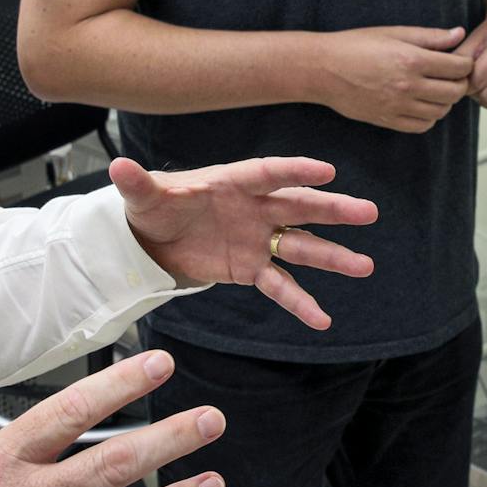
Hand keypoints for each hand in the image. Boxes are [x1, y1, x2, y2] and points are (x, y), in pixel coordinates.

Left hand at [109, 155, 375, 329]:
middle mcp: (253, 209)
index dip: (296, 171)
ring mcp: (256, 239)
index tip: (328, 171)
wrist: (152, 238)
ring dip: (332, 256)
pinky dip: (300, 302)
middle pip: (298, 207)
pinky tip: (322, 320)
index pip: (268, 173)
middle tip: (368, 212)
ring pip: (300, 247)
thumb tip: (117, 167)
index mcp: (232, 182)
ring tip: (364, 266)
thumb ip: (136, 183)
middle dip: (332, 210)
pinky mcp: (250, 268)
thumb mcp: (143, 196)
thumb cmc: (155, 207)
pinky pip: (280, 286)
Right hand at [313, 25, 474, 132]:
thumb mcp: (393, 32)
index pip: (459, 67)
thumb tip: (459, 34)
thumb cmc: (355, 46)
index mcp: (412, 59)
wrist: (323, 69)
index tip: (459, 60)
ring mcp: (399, 106)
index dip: (465, 63)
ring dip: (444, 100)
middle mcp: (408, 85)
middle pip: (455, 92)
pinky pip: (422, 125)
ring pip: (441, 111)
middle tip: (451, 75)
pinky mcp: (388, 120)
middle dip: (459, 83)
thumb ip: (430, 36)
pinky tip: (421, 103)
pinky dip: (429, 116)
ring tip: (435, 88)